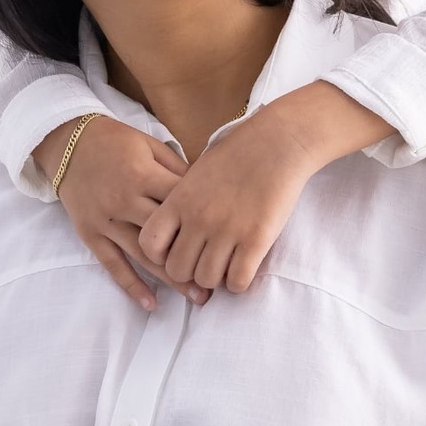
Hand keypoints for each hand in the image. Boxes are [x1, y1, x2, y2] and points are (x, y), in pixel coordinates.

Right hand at [35, 117, 208, 309]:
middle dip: (194, 258)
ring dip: (171, 279)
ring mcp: (106, 220)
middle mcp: (125, 200)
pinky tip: (151, 304)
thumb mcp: (150, 145)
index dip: (205, 223)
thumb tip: (208, 195)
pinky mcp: (91, 234)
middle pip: (166, 236)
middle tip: (221, 281)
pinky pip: (112, 264)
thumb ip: (178, 168)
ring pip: (143, 255)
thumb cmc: (116, 142)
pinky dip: (131, 285)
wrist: (68, 143)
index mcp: (143, 175)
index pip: (181, 205)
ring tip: (197, 298)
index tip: (228, 241)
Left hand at [138, 85, 393, 293]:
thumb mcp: (196, 174)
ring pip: (206, 280)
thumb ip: (180, 202)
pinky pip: (237, 281)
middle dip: (189, 272)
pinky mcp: (256, 240)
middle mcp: (198, 218)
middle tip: (204, 262)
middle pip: (177, 270)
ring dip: (215, 279)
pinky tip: (244, 267)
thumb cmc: (236, 154)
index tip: (175, 251)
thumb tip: (173, 230)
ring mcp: (226, 231)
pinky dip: (238, 281)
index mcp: (179, 200)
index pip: (149, 244)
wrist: (276, 143)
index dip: (159, 255)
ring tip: (226, 264)